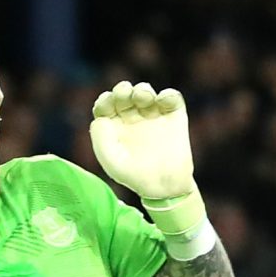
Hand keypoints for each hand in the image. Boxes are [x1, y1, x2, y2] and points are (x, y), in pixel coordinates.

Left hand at [90, 81, 206, 238]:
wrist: (165, 186)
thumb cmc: (135, 177)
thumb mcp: (112, 162)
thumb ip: (101, 139)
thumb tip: (101, 119)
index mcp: (114, 127)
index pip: (106, 105)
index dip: (105, 100)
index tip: (108, 104)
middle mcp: (133, 119)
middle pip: (124, 94)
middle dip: (123, 90)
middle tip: (126, 95)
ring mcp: (154, 117)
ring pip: (145, 92)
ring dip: (143, 90)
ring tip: (144, 98)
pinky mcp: (174, 117)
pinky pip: (172, 98)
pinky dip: (168, 95)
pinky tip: (163, 102)